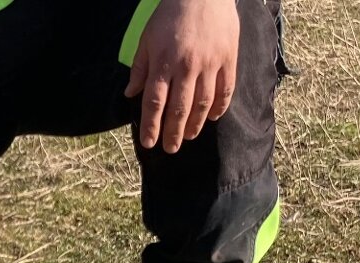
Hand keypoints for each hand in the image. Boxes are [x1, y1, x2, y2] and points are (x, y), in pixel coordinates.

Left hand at [125, 0, 238, 153]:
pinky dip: (220, 106)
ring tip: (189, 137)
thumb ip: (140, 69)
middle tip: (170, 149)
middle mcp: (187, 66)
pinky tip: (213, 118)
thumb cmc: (169, 16)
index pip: (155, 102)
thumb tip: (130, 94)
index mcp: (163, 63)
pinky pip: (226, 89)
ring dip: (196, 124)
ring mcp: (210, 63)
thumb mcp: (146, 40)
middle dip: (173, 133)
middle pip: (179, 108)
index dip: (151, 125)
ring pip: (203, 103)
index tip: (149, 143)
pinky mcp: (228, 58)